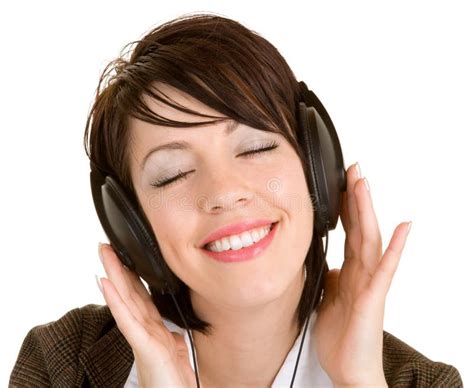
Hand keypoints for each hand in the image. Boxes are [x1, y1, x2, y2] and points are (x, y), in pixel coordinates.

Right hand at [97, 243, 196, 386]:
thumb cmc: (173, 381)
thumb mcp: (175, 353)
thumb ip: (171, 339)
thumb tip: (171, 332)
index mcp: (154, 328)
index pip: (141, 296)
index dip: (132, 276)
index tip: (124, 257)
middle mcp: (145, 329)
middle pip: (129, 293)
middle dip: (118, 268)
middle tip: (106, 246)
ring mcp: (142, 336)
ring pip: (125, 300)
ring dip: (113, 275)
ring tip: (104, 255)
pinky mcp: (143, 346)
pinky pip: (127, 320)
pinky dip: (115, 301)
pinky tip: (105, 284)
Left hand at [313, 162, 410, 386]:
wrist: (348, 369)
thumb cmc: (339, 335)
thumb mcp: (326, 297)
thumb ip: (330, 276)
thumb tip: (326, 261)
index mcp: (348, 271)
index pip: (346, 232)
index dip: (343, 207)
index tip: (338, 182)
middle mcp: (361, 272)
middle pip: (359, 227)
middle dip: (355, 197)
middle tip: (352, 168)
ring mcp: (369, 283)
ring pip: (369, 239)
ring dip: (368, 210)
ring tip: (365, 183)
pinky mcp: (374, 298)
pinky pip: (385, 269)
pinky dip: (395, 248)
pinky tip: (405, 227)